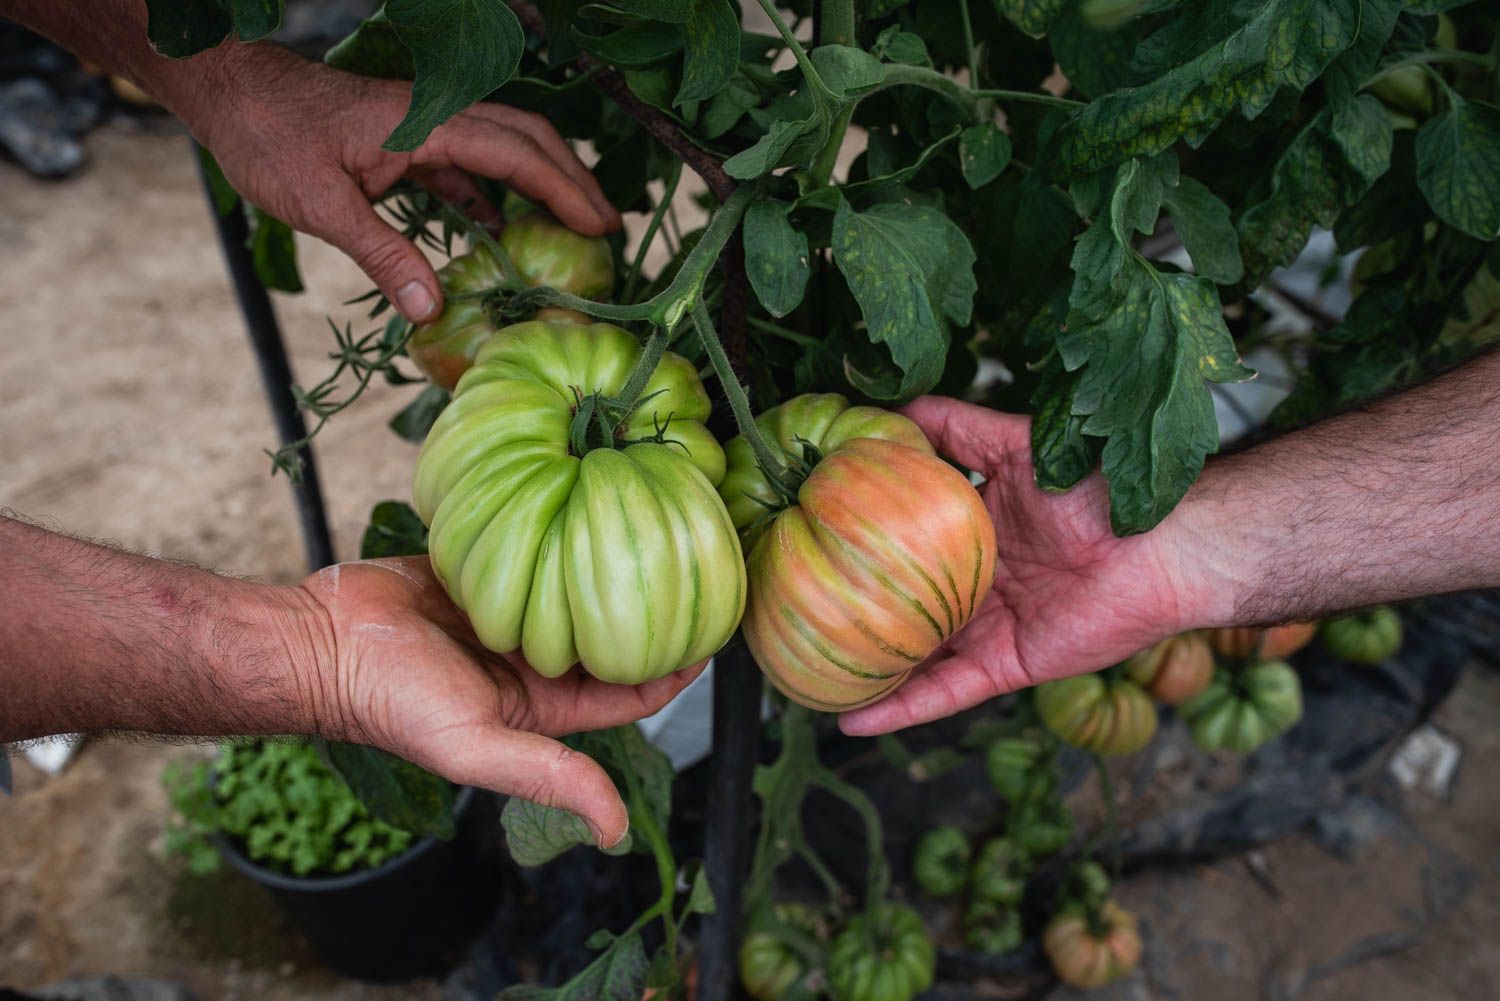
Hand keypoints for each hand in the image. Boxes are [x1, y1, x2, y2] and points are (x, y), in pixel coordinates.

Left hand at [180, 45, 619, 321]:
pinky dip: (493, 194)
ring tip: (572, 229)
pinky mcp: (406, 138)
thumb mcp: (323, 203)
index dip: (564, 190)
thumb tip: (431, 310)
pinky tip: (499, 230)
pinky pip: (468, 163)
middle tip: (608, 228)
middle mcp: (438, 113)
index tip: (601, 227)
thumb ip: (382, 254)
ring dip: (541, 184)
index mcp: (428, 121)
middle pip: (528, 139)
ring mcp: (424, 123)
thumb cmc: (268, 136)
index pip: (517, 153)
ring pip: (504, 147)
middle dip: (572, 181)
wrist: (228, 89)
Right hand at [294, 557, 699, 846]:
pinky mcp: (484, 570)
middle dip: (654, 608)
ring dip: (610, 565)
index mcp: (543, 706)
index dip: (674, 665)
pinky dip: (564, 535)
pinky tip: (598, 506)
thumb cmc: (392, 701)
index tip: (715, 627)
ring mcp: (510, 611)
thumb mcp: (477, 747)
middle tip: (700, 564)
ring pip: (579, 586)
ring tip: (661, 526)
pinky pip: (536, 550)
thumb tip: (616, 832)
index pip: (631, 688)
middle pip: (613, 633)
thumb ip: (549, 778)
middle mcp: (534, 659)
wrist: (322, 640)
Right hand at [839, 397, 1207, 736]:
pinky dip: (903, 708)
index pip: (901, 538)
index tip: (804, 538)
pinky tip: (854, 720)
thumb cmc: (1095, 489)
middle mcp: (974, 581)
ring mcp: (987, 626)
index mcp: (972, 529)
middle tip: (790, 617)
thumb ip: (955, 428)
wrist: (1161, 546)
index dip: (858, 540)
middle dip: (853, 613)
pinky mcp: (1006, 665)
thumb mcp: (1014, 444)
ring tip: (805, 682)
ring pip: (914, 656)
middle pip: (901, 603)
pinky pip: (946, 693)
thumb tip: (891, 407)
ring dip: (867, 670)